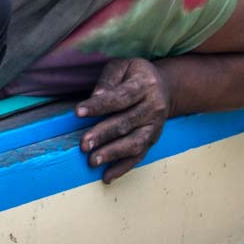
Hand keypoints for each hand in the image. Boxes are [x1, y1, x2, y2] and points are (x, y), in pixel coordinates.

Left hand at [76, 57, 173, 183]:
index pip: (120, 97)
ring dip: (113, 154)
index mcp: (145, 85)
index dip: (99, 105)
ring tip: (92, 161)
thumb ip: (108, 80)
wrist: (165, 87)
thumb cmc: (135, 75)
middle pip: (127, 123)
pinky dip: (123, 168)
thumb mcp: (122, 67)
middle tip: (84, 144)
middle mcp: (153, 107)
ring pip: (135, 143)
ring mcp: (155, 126)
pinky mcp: (153, 140)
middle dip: (103, 135)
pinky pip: (139, 157)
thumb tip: (96, 97)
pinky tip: (106, 176)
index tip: (78, 112)